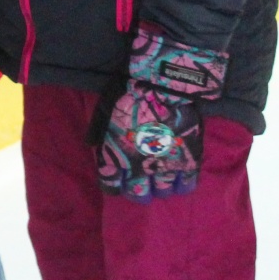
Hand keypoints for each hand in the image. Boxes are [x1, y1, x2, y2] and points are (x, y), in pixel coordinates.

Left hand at [97, 84, 204, 201]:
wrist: (163, 86)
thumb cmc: (130, 94)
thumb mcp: (105, 110)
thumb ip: (98, 131)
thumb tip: (91, 145)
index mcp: (116, 157)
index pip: (110, 185)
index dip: (114, 185)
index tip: (118, 182)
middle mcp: (138, 168)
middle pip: (138, 193)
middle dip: (139, 192)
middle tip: (142, 186)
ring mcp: (164, 166)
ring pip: (162, 191)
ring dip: (161, 188)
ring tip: (161, 182)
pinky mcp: (187, 161)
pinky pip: (186, 184)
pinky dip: (183, 185)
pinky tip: (180, 181)